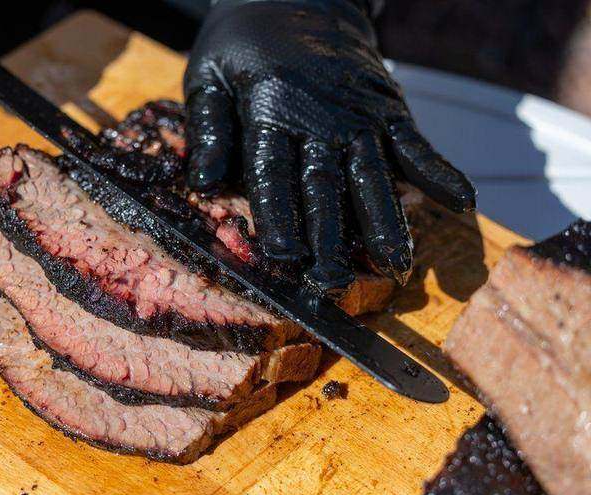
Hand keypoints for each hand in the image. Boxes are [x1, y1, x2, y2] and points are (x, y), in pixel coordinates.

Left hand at [183, 0, 475, 294]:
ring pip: (374, 175)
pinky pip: (416, 144)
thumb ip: (209, 129)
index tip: (284, 258)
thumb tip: (204, 184)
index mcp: (270, 110)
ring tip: (397, 265)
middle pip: (326, 185)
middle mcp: (320, 117)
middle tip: (334, 283)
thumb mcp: (208, 75)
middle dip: (330, 238)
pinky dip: (440, 172)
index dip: (279, 217)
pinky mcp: (387, 107)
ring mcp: (360, 114)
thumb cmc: (244, 41)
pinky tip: (462, 203)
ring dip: (387, 223)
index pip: (274, 173)